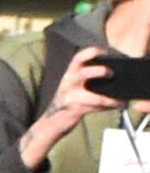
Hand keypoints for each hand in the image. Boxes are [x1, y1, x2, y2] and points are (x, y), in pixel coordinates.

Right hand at [19, 46, 124, 168]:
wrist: (53, 120)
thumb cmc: (69, 101)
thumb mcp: (74, 85)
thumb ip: (89, 78)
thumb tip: (114, 76)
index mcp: (70, 74)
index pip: (78, 58)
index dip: (91, 53)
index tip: (104, 52)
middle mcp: (68, 83)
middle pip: (83, 73)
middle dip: (99, 72)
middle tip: (111, 73)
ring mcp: (70, 97)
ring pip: (93, 96)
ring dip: (109, 99)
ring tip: (119, 100)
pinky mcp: (74, 109)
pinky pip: (94, 108)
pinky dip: (107, 107)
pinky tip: (114, 105)